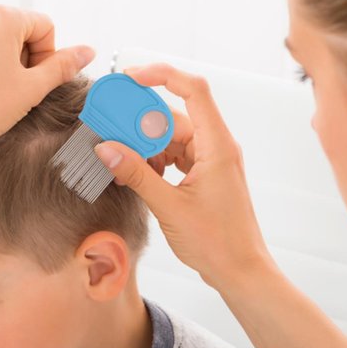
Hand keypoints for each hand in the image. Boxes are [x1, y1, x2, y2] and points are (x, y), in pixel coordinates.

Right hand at [94, 63, 270, 289]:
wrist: (240, 271)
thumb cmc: (217, 242)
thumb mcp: (169, 206)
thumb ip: (136, 174)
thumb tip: (106, 148)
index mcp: (217, 146)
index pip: (193, 90)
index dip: (161, 75)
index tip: (129, 78)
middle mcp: (216, 147)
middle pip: (174, 116)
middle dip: (139, 121)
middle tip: (108, 128)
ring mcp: (210, 161)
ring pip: (171, 137)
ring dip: (143, 145)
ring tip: (118, 161)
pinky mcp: (203, 175)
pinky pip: (174, 155)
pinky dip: (152, 161)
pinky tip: (133, 174)